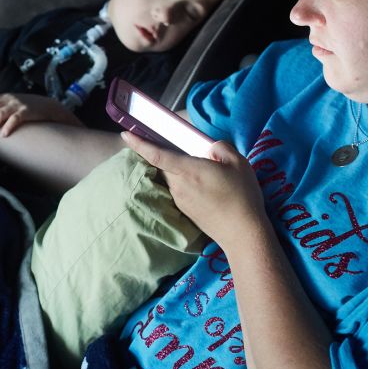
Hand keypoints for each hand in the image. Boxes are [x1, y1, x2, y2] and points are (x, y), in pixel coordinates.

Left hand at [0, 93, 81, 138]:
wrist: (48, 106)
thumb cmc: (27, 108)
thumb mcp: (12, 104)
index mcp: (4, 97)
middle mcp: (9, 100)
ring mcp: (18, 105)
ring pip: (0, 114)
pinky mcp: (27, 112)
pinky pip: (16, 119)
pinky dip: (8, 127)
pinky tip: (4, 135)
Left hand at [121, 131, 265, 241]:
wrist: (242, 233)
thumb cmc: (241, 195)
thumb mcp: (237, 162)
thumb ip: (220, 147)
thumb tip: (210, 147)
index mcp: (188, 170)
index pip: (156, 154)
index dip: (139, 143)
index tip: (125, 134)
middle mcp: (178, 185)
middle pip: (163, 165)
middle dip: (166, 155)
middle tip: (184, 151)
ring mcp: (180, 200)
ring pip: (172, 178)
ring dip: (179, 171)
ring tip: (203, 172)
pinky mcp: (185, 211)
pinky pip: (179, 190)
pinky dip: (185, 184)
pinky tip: (206, 188)